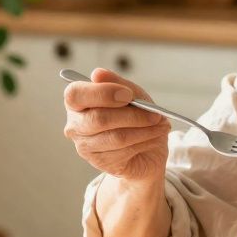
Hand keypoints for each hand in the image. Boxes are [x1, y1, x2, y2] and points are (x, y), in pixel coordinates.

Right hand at [63, 68, 170, 183]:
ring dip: (144, 130)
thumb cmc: (135, 115)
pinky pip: (125, 151)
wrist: (146, 148)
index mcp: (77, 101)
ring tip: (161, 124)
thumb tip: (97, 73)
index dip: (102, 93)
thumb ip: (117, 83)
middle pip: (98, 119)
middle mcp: (75, 125)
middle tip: (155, 114)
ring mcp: (85, 146)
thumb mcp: (132, 94)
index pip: (75, 94)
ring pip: (116, 137)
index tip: (128, 95)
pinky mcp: (100, 162)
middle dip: (133, 115)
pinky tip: (155, 137)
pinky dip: (145, 141)